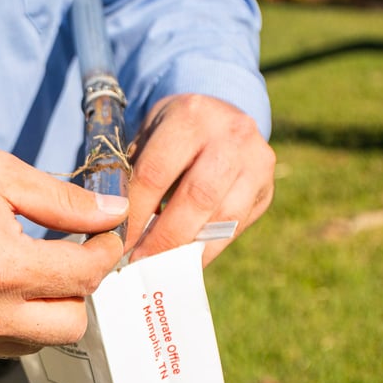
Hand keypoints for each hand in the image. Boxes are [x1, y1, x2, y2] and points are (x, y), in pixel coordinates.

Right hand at [0, 138, 127, 356]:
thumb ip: (64, 202)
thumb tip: (116, 214)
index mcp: (1, 268)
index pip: (86, 275)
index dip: (105, 249)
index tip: (101, 232)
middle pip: (71, 326)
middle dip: (79, 289)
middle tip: (68, 256)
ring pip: (33, 343)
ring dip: (43, 312)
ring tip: (28, 271)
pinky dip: (2, 320)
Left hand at [125, 94, 274, 263]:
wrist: (222, 117)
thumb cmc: (173, 133)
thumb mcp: (149, 136)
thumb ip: (134, 174)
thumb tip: (115, 229)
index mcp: (191, 116)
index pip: (157, 172)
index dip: (136, 213)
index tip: (118, 242)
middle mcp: (231, 135)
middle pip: (196, 197)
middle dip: (164, 237)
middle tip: (140, 262)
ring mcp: (256, 162)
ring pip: (223, 218)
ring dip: (188, 248)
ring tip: (161, 266)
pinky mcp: (267, 189)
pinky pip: (236, 228)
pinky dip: (207, 249)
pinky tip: (185, 260)